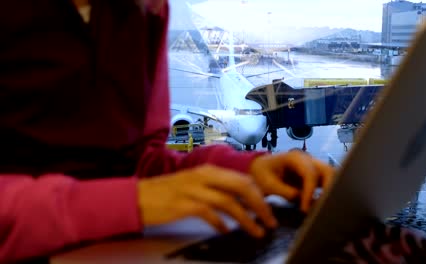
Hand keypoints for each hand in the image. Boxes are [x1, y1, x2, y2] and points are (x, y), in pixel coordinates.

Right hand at [137, 165, 276, 237]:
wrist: (138, 197)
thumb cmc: (167, 193)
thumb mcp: (195, 185)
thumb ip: (216, 189)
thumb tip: (240, 202)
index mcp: (208, 170)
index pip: (242, 179)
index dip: (260, 194)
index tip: (269, 208)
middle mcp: (204, 176)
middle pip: (241, 187)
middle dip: (260, 205)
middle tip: (270, 221)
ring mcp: (194, 189)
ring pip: (229, 202)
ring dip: (246, 219)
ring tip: (256, 231)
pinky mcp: (184, 204)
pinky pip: (210, 213)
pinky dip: (221, 223)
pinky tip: (226, 231)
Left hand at [249, 151, 334, 211]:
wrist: (260, 169)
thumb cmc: (261, 174)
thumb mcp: (268, 184)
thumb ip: (285, 192)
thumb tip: (302, 200)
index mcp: (295, 158)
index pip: (310, 173)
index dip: (310, 192)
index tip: (305, 209)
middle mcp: (308, 160)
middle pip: (328, 171)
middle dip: (329, 189)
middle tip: (322, 208)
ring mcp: (313, 167)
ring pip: (332, 176)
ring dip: (331, 191)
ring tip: (323, 209)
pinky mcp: (315, 177)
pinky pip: (327, 183)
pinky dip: (327, 194)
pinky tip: (321, 208)